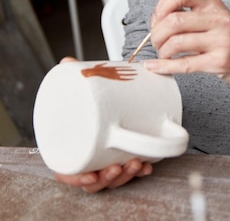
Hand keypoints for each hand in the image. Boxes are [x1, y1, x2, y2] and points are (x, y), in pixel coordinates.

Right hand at [54, 60, 153, 190]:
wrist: (100, 98)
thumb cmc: (85, 100)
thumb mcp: (78, 88)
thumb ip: (72, 75)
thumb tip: (67, 63)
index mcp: (73, 149)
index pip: (70, 174)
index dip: (79, 180)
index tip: (91, 175)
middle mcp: (89, 159)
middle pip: (96, 180)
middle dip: (110, 179)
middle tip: (119, 166)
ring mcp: (106, 160)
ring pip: (114, 179)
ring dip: (126, 176)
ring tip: (136, 163)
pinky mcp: (123, 155)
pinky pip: (131, 171)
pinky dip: (140, 171)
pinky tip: (148, 166)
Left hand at [144, 0, 229, 89]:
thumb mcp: (215, 17)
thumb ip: (190, 13)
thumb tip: (157, 19)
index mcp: (213, 3)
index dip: (163, 4)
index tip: (158, 18)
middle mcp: (218, 18)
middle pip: (173, 20)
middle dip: (156, 34)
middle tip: (156, 41)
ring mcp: (220, 40)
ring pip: (176, 42)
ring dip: (162, 51)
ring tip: (164, 54)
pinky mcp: (219, 62)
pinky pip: (184, 64)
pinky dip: (164, 67)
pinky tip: (157, 67)